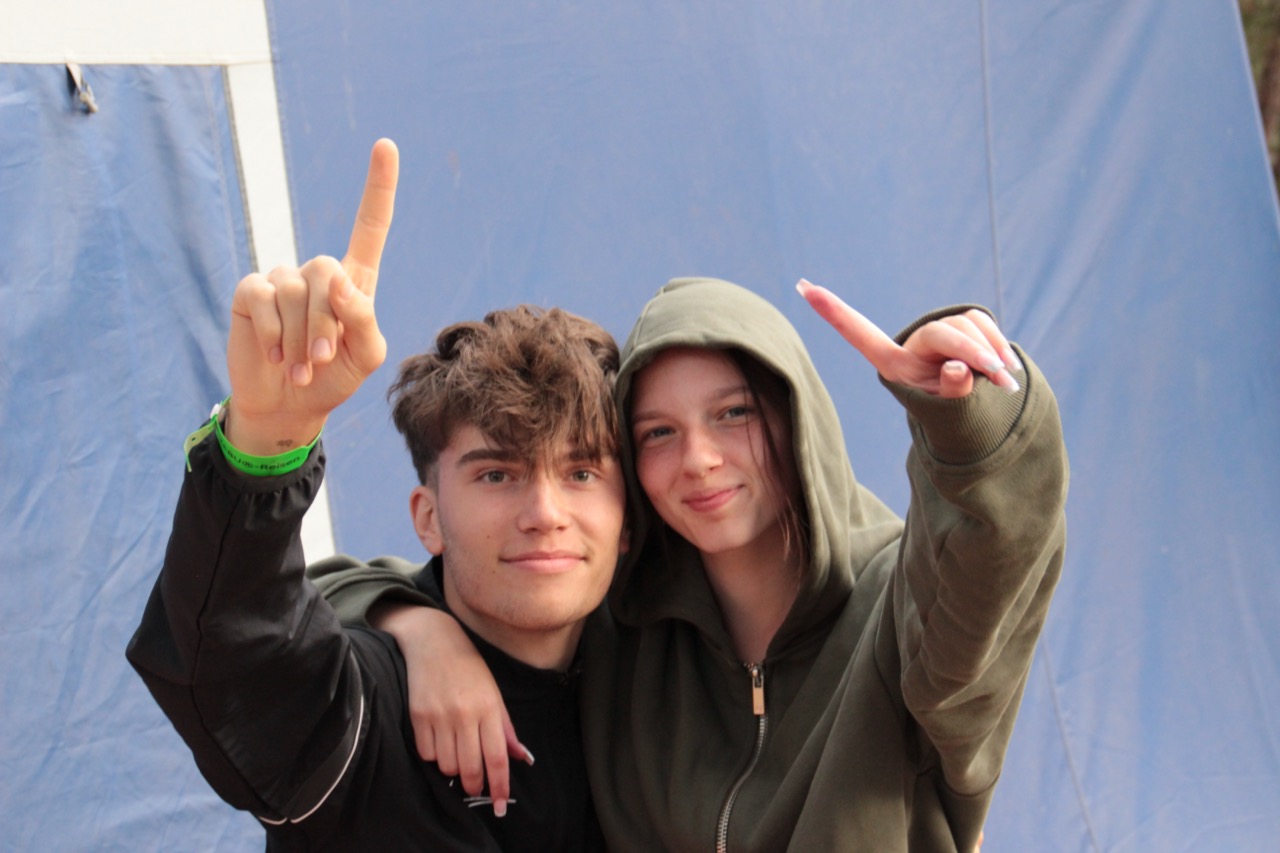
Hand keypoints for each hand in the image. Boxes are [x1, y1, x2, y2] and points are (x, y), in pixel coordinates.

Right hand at [225, 139, 398, 453]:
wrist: (290, 405)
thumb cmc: (333, 378)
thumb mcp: (364, 356)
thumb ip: (362, 319)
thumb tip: (340, 280)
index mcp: (354, 282)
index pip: (370, 226)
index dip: (378, 187)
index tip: (385, 145)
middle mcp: (317, 274)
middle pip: (326, 271)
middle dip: (326, 322)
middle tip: (322, 359)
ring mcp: (281, 279)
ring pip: (294, 292)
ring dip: (301, 337)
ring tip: (300, 366)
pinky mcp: (250, 292)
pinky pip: (262, 298)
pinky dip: (273, 332)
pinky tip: (276, 355)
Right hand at [374, 604, 531, 817]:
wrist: (434, 641)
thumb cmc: (470, 668)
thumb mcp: (494, 694)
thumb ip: (505, 729)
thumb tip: (521, 757)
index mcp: (489, 708)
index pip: (497, 758)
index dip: (499, 786)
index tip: (499, 806)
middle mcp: (465, 714)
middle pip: (470, 768)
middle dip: (475, 786)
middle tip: (476, 787)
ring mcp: (440, 716)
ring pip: (447, 765)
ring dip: (453, 770)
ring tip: (457, 756)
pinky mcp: (418, 716)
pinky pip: (427, 753)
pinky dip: (434, 756)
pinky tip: (440, 743)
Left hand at [795, 279, 1022, 398]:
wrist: (971, 407)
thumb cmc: (948, 412)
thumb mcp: (946, 411)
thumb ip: (950, 393)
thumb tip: (957, 368)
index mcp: (893, 363)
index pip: (859, 334)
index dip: (833, 313)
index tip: (803, 288)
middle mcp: (912, 342)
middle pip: (941, 333)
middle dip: (972, 352)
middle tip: (996, 375)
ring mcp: (938, 331)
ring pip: (967, 325)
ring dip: (990, 351)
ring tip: (1004, 381)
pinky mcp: (963, 324)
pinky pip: (982, 322)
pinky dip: (998, 343)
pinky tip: (1008, 368)